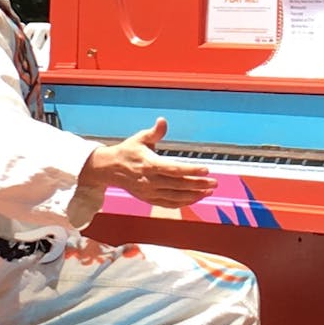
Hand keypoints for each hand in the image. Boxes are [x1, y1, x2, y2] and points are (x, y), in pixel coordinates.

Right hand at [81, 117, 215, 207]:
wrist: (109, 169)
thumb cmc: (127, 151)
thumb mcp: (139, 138)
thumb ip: (154, 132)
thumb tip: (162, 121)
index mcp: (149, 164)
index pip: (174, 169)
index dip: (191, 170)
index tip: (206, 170)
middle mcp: (150, 180)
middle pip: (179, 185)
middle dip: (198, 184)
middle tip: (214, 183)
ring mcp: (149, 192)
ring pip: (176, 197)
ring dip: (194, 195)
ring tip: (209, 191)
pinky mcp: (149, 199)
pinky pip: (169, 203)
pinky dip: (184, 202)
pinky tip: (196, 198)